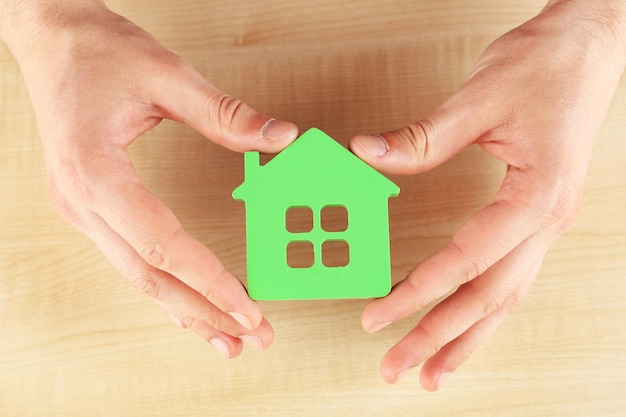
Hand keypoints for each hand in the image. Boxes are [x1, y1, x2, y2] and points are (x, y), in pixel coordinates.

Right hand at [0, 0, 297, 356]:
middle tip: (253, 335)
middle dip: (205, 311)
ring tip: (229, 339)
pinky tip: (190, 311)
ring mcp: (82, 210)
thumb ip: (225, 114)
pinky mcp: (91, 208)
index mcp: (96, 171)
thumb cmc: (97, 52)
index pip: (161, 243)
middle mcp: (82, 201)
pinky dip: (165, 291)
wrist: (50, 39)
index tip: (249, 305)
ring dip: (186, 311)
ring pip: (138, 278)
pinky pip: (131, 261)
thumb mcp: (167, 75)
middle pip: (150, 276)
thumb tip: (279, 139)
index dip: (208, 279)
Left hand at [350, 0, 625, 389]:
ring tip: (431, 373)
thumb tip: (366, 155)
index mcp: (537, 197)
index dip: (417, 292)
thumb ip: (422, 138)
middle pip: (487, 297)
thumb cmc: (546, 67)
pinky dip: (484, 312)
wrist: (590, 47)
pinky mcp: (537, 218)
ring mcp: (546, 224)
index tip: (378, 315)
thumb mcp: (479, 100)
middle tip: (395, 368)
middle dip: (438, 337)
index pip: (467, 260)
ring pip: (504, 299)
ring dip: (465, 338)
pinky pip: (511, 278)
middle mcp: (546, 221)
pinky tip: (466, 329)